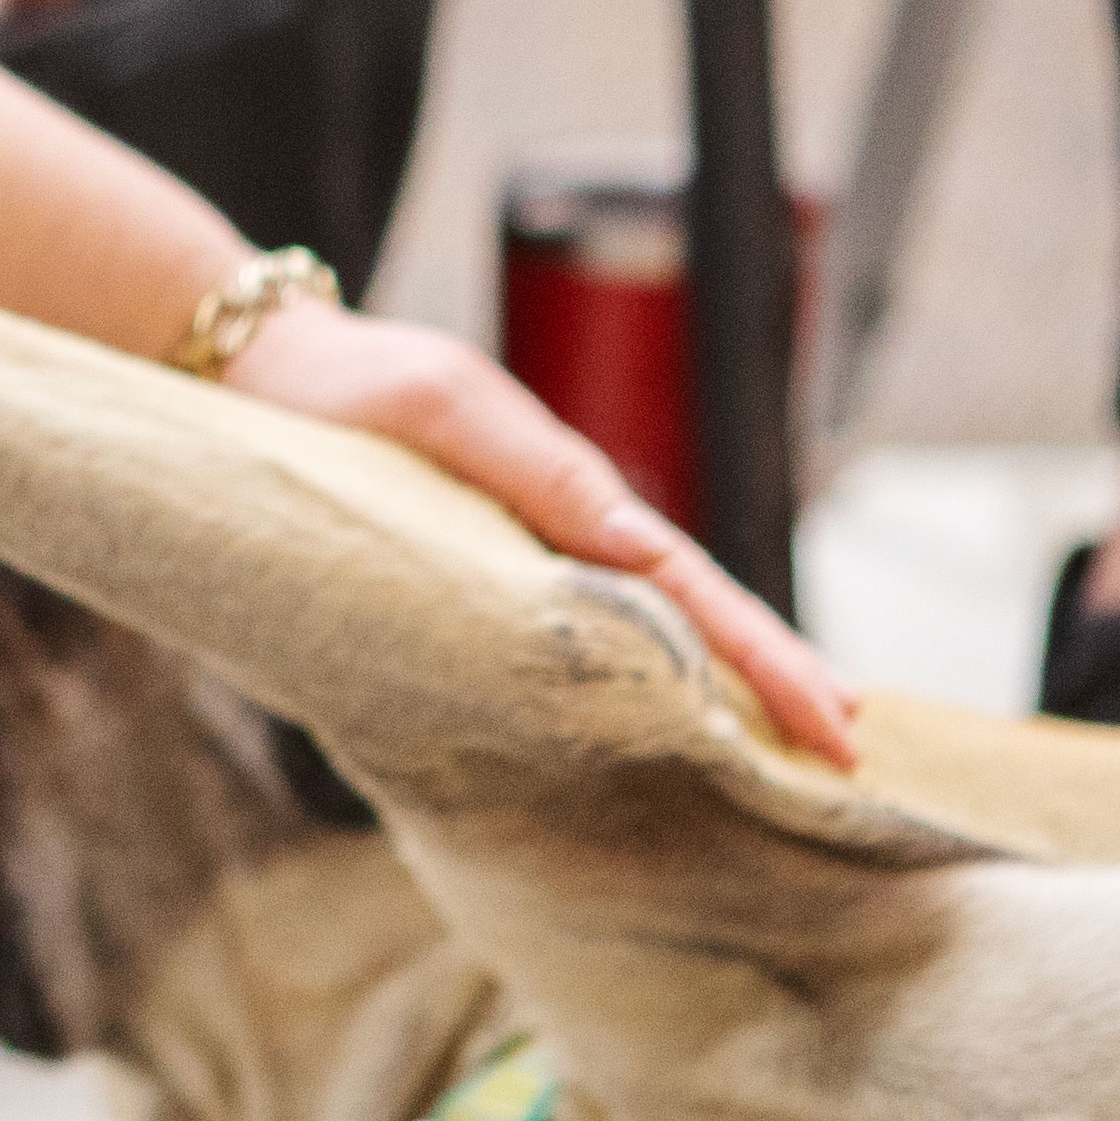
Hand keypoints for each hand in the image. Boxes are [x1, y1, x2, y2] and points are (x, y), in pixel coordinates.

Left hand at [223, 296, 860, 762]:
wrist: (265, 368)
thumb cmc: (345, 391)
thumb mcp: (439, 413)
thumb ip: (534, 470)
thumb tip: (639, 545)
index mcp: (564, 487)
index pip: (684, 583)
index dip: (758, 653)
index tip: (834, 716)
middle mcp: (566, 517)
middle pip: (691, 604)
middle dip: (773, 673)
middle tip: (853, 752)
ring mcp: (537, 538)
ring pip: (656, 615)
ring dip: (730, 673)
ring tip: (802, 737)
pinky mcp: (496, 559)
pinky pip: (597, 615)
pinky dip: (657, 658)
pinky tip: (685, 702)